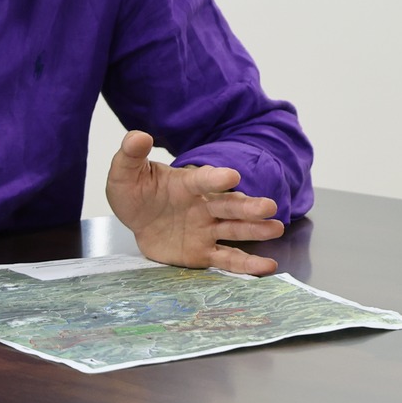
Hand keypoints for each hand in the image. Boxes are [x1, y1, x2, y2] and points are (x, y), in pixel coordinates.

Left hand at [105, 131, 285, 275]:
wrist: (137, 219)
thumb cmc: (137, 193)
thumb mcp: (125, 174)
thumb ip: (131, 155)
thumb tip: (138, 136)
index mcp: (187, 184)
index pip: (203, 180)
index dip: (216, 178)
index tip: (232, 177)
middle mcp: (203, 206)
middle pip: (229, 205)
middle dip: (248, 206)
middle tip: (269, 207)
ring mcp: (206, 229)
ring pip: (235, 229)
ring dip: (255, 229)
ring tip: (276, 228)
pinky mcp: (203, 252)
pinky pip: (227, 259)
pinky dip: (246, 265)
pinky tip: (267, 266)